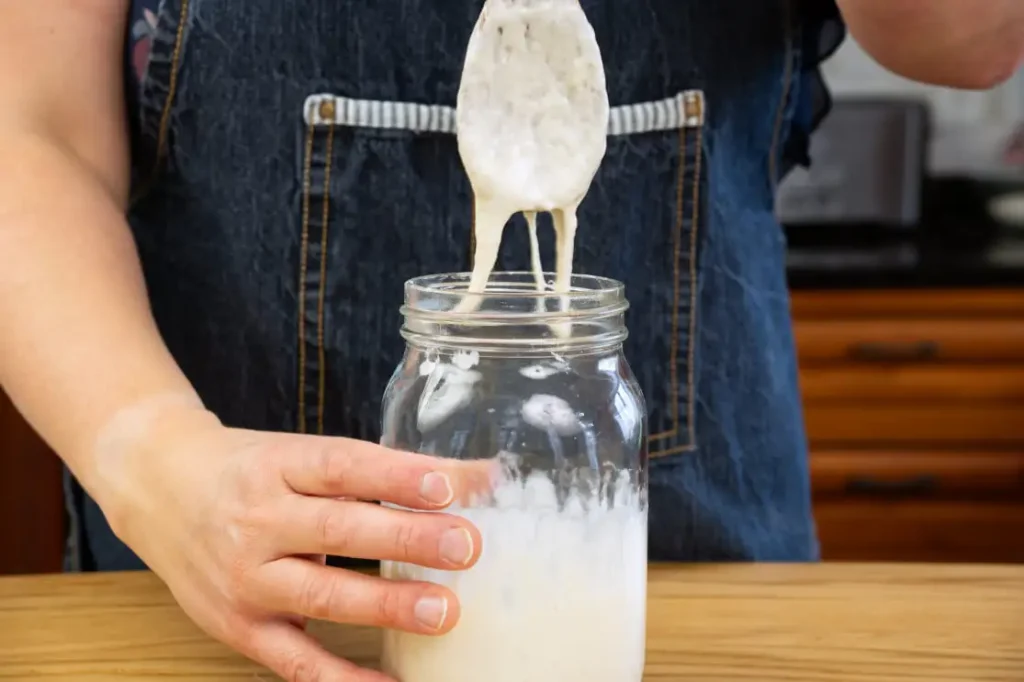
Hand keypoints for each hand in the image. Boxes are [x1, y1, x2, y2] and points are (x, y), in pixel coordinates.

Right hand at [92, 405, 486, 681]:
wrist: (159, 487)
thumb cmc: (249, 470)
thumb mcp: (303, 454)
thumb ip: (381, 470)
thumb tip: (475, 478)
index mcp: (279, 465)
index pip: (343, 467)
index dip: (397, 477)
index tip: (450, 488)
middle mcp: (258, 520)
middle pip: (339, 530)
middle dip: (407, 538)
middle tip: (465, 546)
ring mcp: (246, 578)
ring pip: (321, 595)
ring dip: (385, 604)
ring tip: (443, 611)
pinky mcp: (239, 627)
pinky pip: (296, 660)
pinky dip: (343, 678)